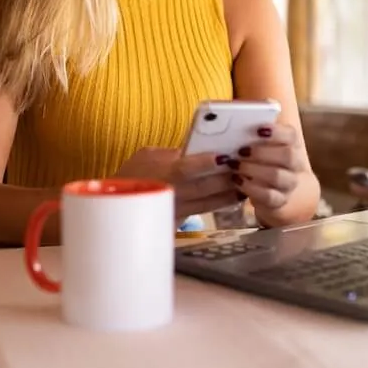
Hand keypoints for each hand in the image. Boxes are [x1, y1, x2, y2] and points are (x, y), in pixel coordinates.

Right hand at [114, 147, 241, 223]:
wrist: (118, 203)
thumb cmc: (133, 173)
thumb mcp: (148, 154)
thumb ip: (173, 151)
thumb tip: (198, 146)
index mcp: (163, 174)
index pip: (186, 168)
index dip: (205, 163)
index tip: (222, 156)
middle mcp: (173, 194)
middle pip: (206, 187)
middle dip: (228, 177)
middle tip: (247, 166)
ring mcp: (178, 210)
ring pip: (212, 203)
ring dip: (232, 192)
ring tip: (248, 180)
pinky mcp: (180, 221)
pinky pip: (207, 212)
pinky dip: (222, 203)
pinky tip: (235, 196)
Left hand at [231, 123, 309, 219]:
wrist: (273, 190)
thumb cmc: (259, 158)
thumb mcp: (257, 143)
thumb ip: (250, 130)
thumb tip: (229, 116)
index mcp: (292, 144)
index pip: (292, 135)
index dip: (277, 132)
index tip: (259, 130)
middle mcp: (295, 164)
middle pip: (288, 156)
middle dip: (262, 152)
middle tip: (241, 151)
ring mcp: (289, 184)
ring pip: (278, 176)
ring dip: (254, 170)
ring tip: (235, 166)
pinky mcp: (279, 201)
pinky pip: (269, 196)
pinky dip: (251, 188)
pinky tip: (237, 181)